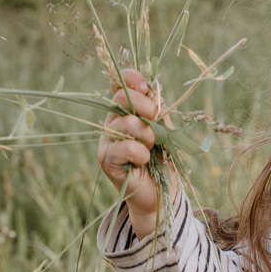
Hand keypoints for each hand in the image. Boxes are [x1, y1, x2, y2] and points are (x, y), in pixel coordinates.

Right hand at [99, 68, 159, 239]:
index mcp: (126, 110)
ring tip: (152, 148)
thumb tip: (150, 88)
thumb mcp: (165, 127)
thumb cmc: (164, 160)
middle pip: (121, 98)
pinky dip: (140, 153)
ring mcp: (107, 140)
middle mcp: (112, 121)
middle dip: (146, 106)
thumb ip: (157, 107)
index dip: (131, 78)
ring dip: (148, 135)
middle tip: (157, 123)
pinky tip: (143, 162)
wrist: (162, 193)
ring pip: (126, 123)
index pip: (120, 83)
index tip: (146, 87)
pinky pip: (124, 147)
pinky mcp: (105, 159)